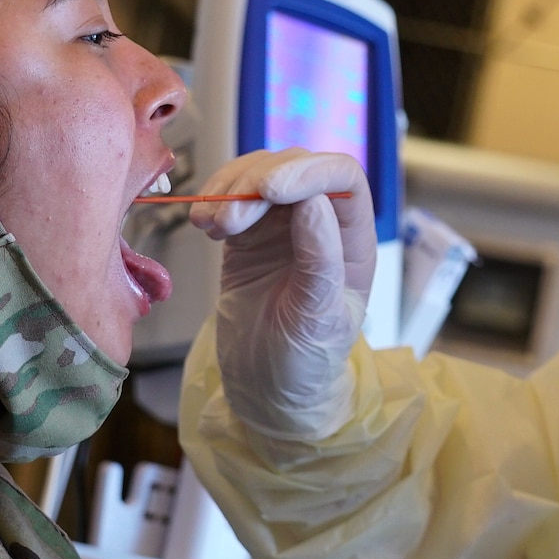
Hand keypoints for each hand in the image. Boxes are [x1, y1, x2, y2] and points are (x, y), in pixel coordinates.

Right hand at [189, 149, 375, 436]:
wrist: (265, 391)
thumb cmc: (305, 364)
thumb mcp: (317, 319)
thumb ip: (320, 260)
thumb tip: (313, 201)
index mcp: (354, 242)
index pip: (343, 178)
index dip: (308, 171)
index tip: (269, 190)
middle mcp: (322, 225)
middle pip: (296, 168)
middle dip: (259, 181)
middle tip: (228, 219)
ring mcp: (282, 227)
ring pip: (260, 174)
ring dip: (231, 189)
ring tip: (211, 227)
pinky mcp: (247, 236)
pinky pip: (231, 197)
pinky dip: (213, 200)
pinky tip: (203, 224)